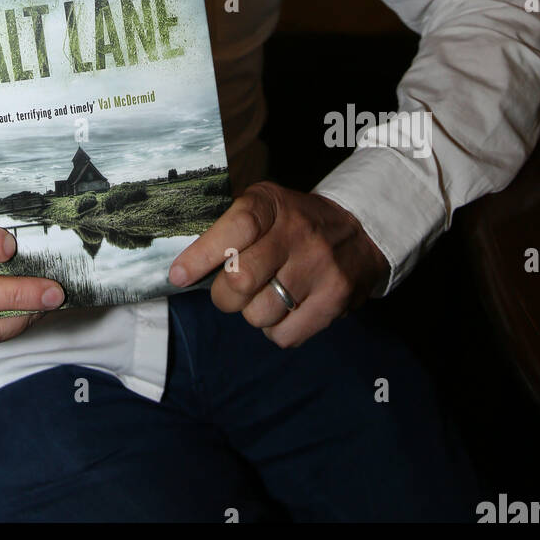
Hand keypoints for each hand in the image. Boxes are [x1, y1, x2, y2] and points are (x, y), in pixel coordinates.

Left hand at [168, 180, 389, 346]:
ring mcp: (319, 268)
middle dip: (224, 295)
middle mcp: (297, 233)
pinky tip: (284, 309)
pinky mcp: (335, 300)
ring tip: (266, 295)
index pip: (234, 228)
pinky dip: (275, 329)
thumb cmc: (295, 222)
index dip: (201, 256)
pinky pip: (284, 335)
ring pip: (259, 314)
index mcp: (272, 204)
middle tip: (229, 291)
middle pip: (241, 281)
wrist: (360, 232)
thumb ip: (229, 229)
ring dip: (252, 313)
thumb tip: (184, 269)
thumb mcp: (266, 205)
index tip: (178, 275)